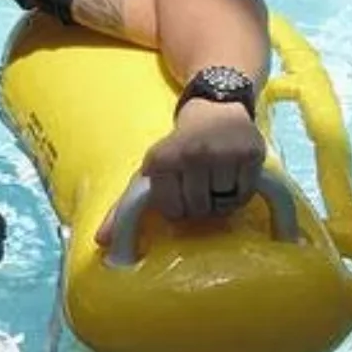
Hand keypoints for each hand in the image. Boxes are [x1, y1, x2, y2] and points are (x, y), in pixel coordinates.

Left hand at [96, 98, 266, 248]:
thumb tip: (102, 242)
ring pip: (223, 204)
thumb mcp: (149, 172)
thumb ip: (124, 208)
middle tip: (201, 186)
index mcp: (160, 161)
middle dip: (200, 205)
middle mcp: (190, 154)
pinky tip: (233, 175)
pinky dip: (241, 191)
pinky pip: (245, 193)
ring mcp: (221, 152)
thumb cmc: (178, 148)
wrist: (214, 110)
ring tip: (217, 180)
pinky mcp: (249, 153)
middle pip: (198, 210)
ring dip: (222, 199)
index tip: (180, 192)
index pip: (173, 212)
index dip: (179, 209)